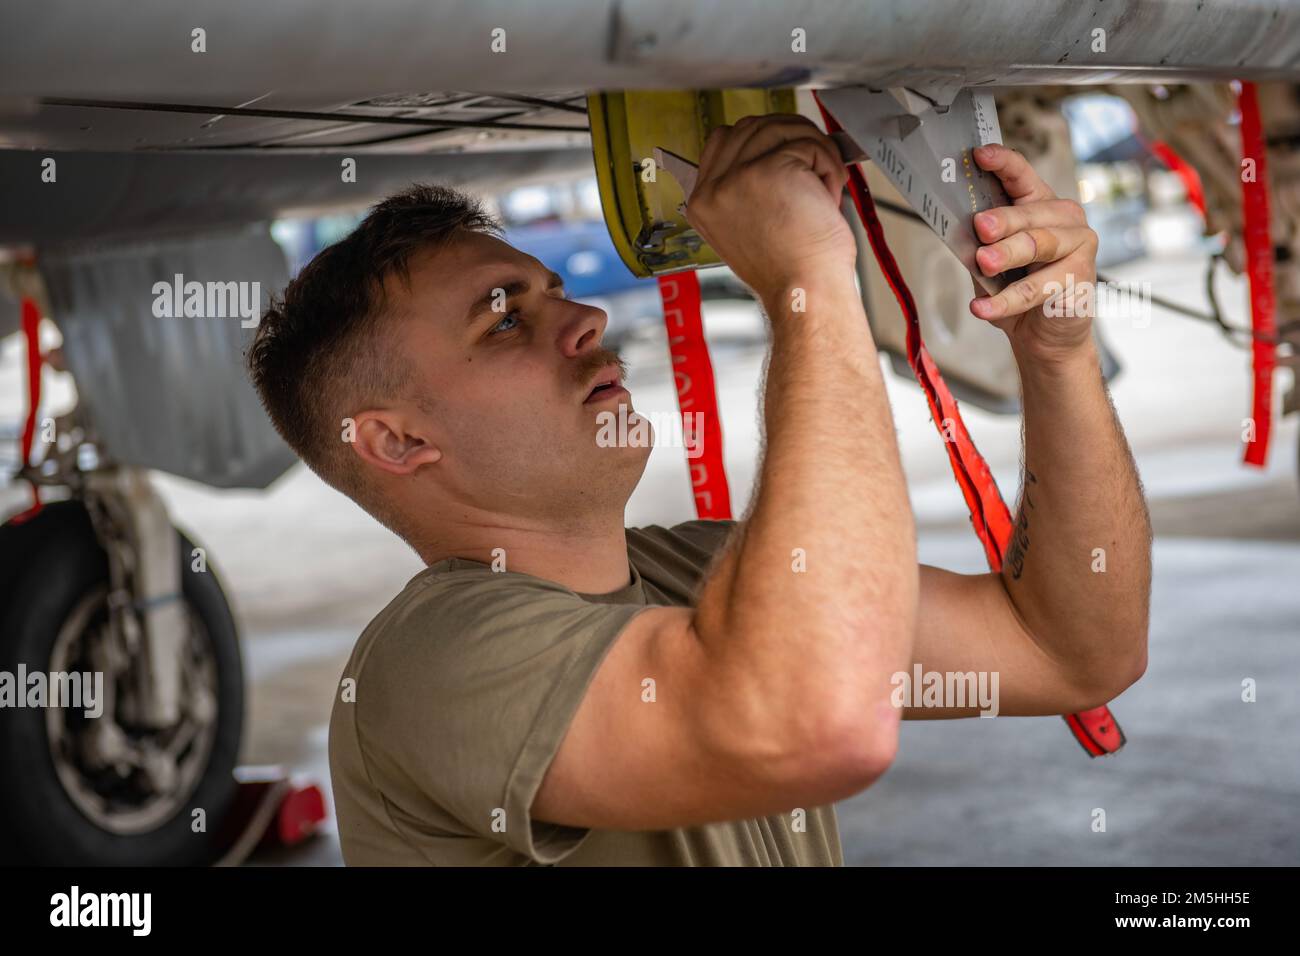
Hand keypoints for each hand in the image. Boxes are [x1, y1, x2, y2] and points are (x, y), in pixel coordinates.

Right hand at [684, 114, 855, 303]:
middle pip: (751, 127)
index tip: (786, 151)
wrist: (804, 293)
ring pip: (780, 128)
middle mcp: (713, 189)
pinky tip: (830, 192)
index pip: (721, 141)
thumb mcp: (747, 228)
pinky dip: (829, 164)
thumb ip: (744, 190)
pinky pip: (807, 143)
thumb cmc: (789, 271)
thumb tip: (772, 151)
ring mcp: (738, 177)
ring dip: (813, 149)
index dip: (759, 140)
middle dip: (789, 137)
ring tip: (825, 183)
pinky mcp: (769, 169)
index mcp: (702, 203)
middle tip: (813, 162)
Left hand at [968, 143, 1099, 364]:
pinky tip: (981, 309)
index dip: (1003, 163)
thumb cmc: (1018, 289)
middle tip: (979, 226)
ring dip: (1007, 253)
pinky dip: (1005, 302)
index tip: (980, 155)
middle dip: (1002, 220)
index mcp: (1040, 205)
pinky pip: (1036, 289)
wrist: (1043, 335)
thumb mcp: (992, 262)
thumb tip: (956, 228)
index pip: (1022, 177)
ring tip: (983, 263)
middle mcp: (1064, 219)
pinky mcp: (1080, 278)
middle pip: (1029, 214)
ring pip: (1038, 245)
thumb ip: (981, 243)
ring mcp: (1078, 246)